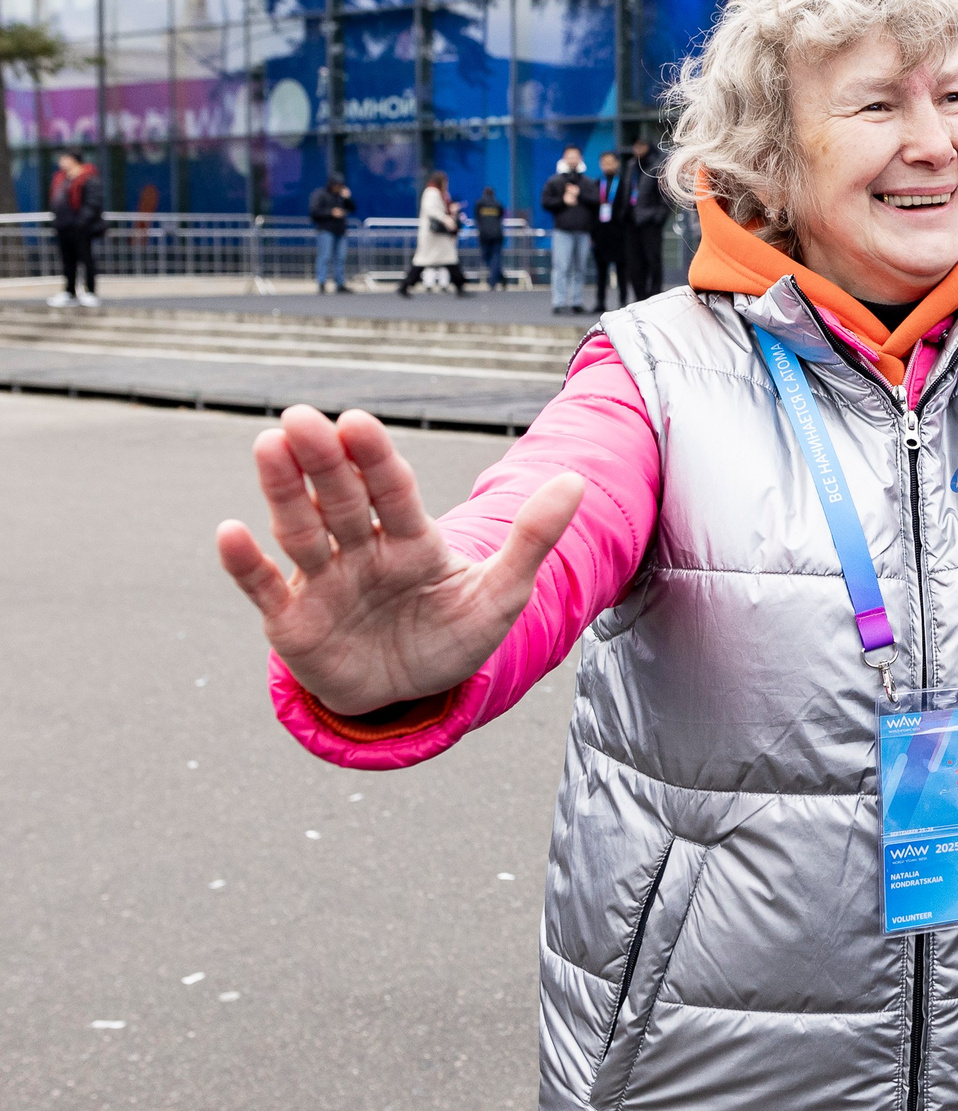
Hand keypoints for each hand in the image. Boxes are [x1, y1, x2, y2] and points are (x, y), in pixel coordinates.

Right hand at [214, 406, 584, 715]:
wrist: (411, 693)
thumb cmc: (452, 635)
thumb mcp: (501, 594)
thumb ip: (532, 538)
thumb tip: (576, 481)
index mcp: (412, 539)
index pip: (393, 489)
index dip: (376, 458)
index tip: (357, 421)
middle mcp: (361, 550)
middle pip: (341, 498)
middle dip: (322, 460)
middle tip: (300, 418)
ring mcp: (323, 582)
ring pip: (301, 530)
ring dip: (283, 491)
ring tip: (267, 446)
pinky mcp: (291, 620)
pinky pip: (265, 588)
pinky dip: (246, 563)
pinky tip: (229, 533)